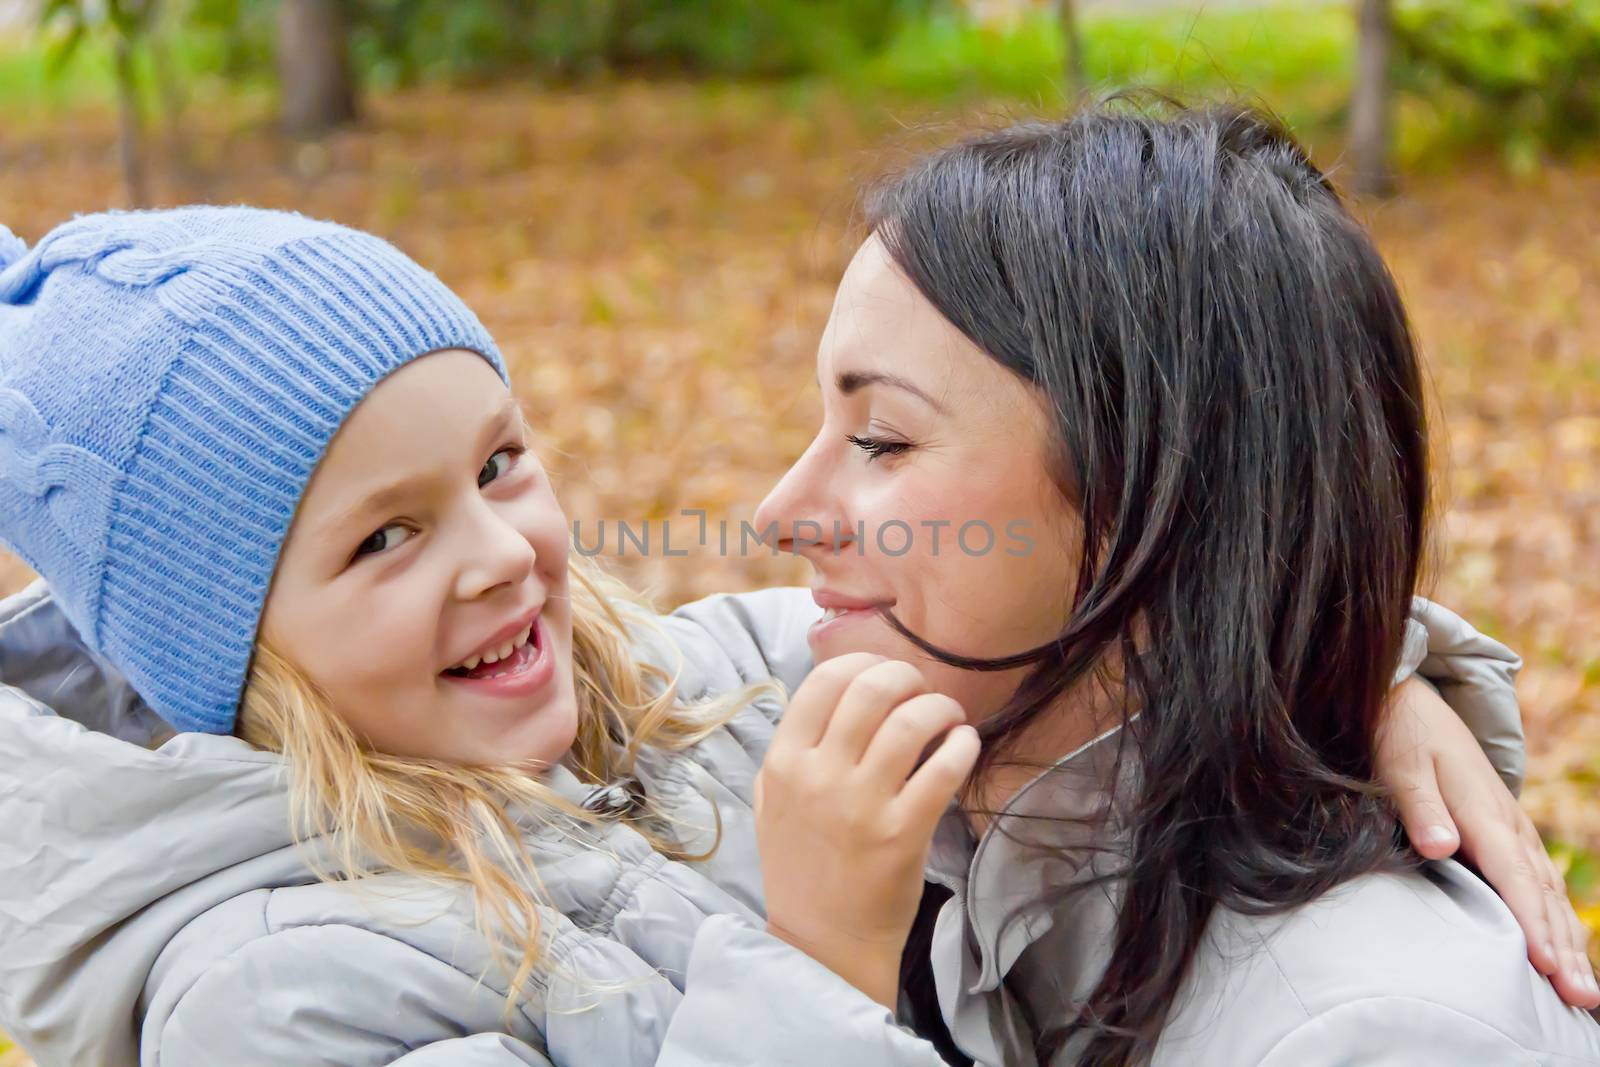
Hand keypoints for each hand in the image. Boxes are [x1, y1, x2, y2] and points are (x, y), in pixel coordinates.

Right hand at [754, 654, 979, 1007]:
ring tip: (949, 716)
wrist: (824, 941)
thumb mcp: (771, 803)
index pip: (825, 681)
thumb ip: (790, 750)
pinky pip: (943, 768)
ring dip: (939, 706)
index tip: (886, 671)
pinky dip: (961, 744)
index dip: (864, 662)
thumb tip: (827, 697)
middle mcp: (820, 776)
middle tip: (921, 691)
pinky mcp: (903, 832)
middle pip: (871, 689)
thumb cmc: (800, 868)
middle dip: (907, 677)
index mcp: (784, 762)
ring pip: (911, 721)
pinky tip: (964, 743)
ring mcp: (862, 804)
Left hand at [1377, 677, 1598, 1007]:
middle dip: (1563, 947)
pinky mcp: (1505, 831)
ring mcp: (1511, 828)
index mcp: (1484, 812)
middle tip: (1581, 999)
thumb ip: (1420, 807)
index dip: (1531, 922)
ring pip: (1548, 892)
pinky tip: (1562, 950)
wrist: (1409, 700)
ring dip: (1567, 940)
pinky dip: (1556, 919)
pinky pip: (1540, 883)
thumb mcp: (1401, 764)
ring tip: (1582, 991)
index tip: (1545, 965)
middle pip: (1542, 894)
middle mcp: (1508, 824)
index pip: (1514, 876)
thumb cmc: (1400, 735)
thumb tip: (1442, 847)